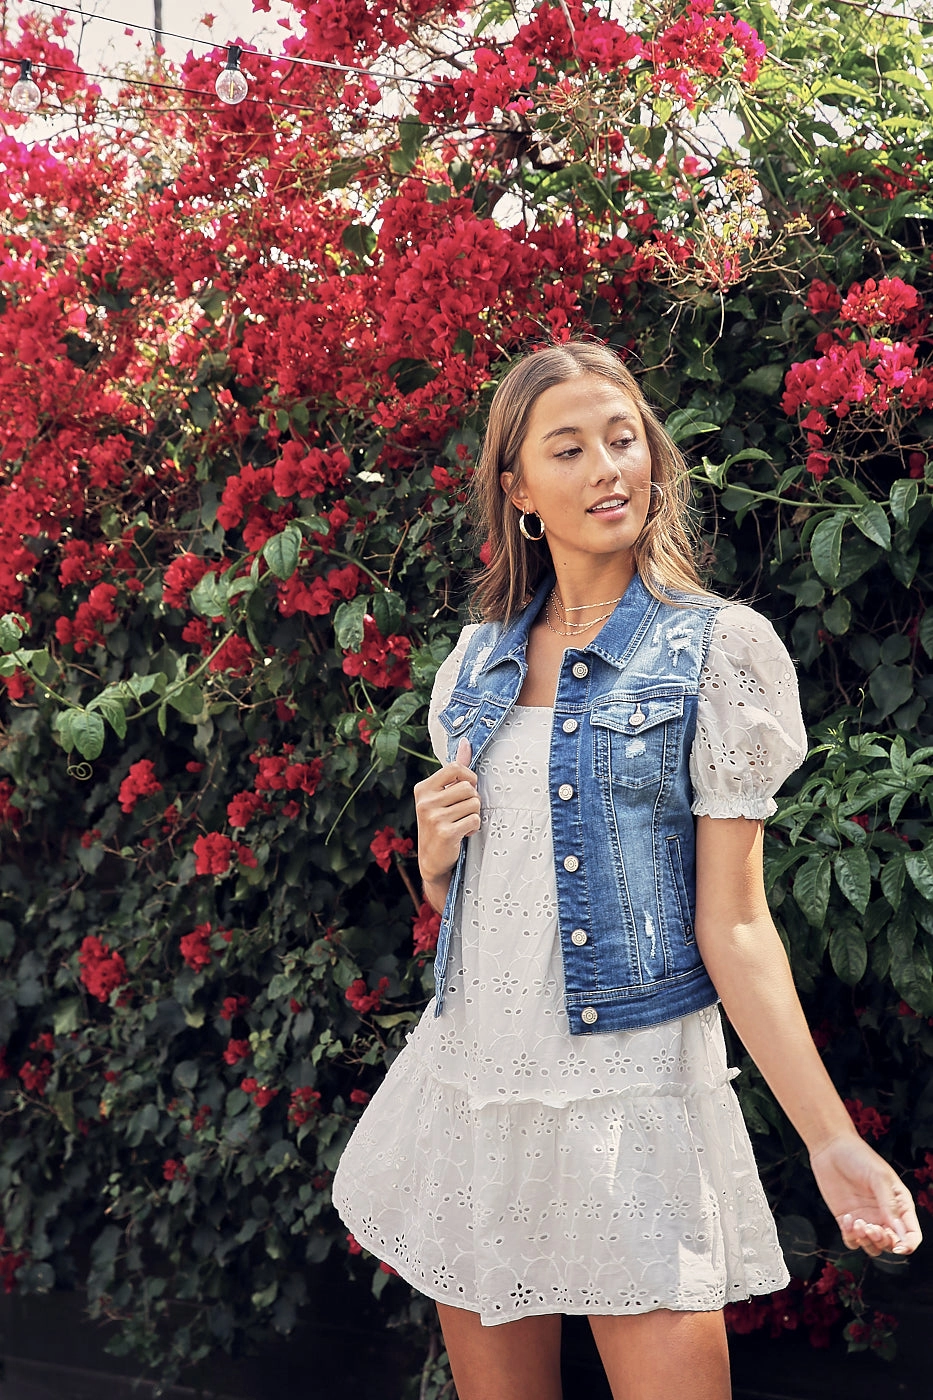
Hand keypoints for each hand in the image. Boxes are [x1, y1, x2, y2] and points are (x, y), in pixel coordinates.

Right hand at [414, 739, 479, 900]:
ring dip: (474, 815)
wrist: (432, 859)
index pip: (455, 767)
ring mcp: (433, 817)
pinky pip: (474, 820)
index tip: (467, 789)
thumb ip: (455, 770)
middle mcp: (425, 801)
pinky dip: (474, 827)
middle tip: (464, 812)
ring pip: (474, 804)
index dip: (469, 778)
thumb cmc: (440, 822)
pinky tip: (463, 834)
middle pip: (469, 787)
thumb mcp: (442, 795)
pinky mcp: (444, 833)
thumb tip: (466, 742)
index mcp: (423, 788)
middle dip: (474, 800)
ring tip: (462, 823)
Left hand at [810, 1132, 922, 1257]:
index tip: (897, 1247)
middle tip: (872, 1227)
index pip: (911, 1234)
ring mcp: (866, 1219)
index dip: (908, 1245)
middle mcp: (884, 1216)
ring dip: (867, 1242)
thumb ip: (890, 1205)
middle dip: (884, 1241)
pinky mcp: (847, 1220)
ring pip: (873, 1247)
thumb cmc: (859, 1157)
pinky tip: (847, 1218)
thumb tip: (901, 1234)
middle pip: (891, 1244)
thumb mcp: (879, 1178)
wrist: (831, 1147)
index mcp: (900, 1205)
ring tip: (858, 1222)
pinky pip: (852, 1240)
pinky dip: (851, 1237)